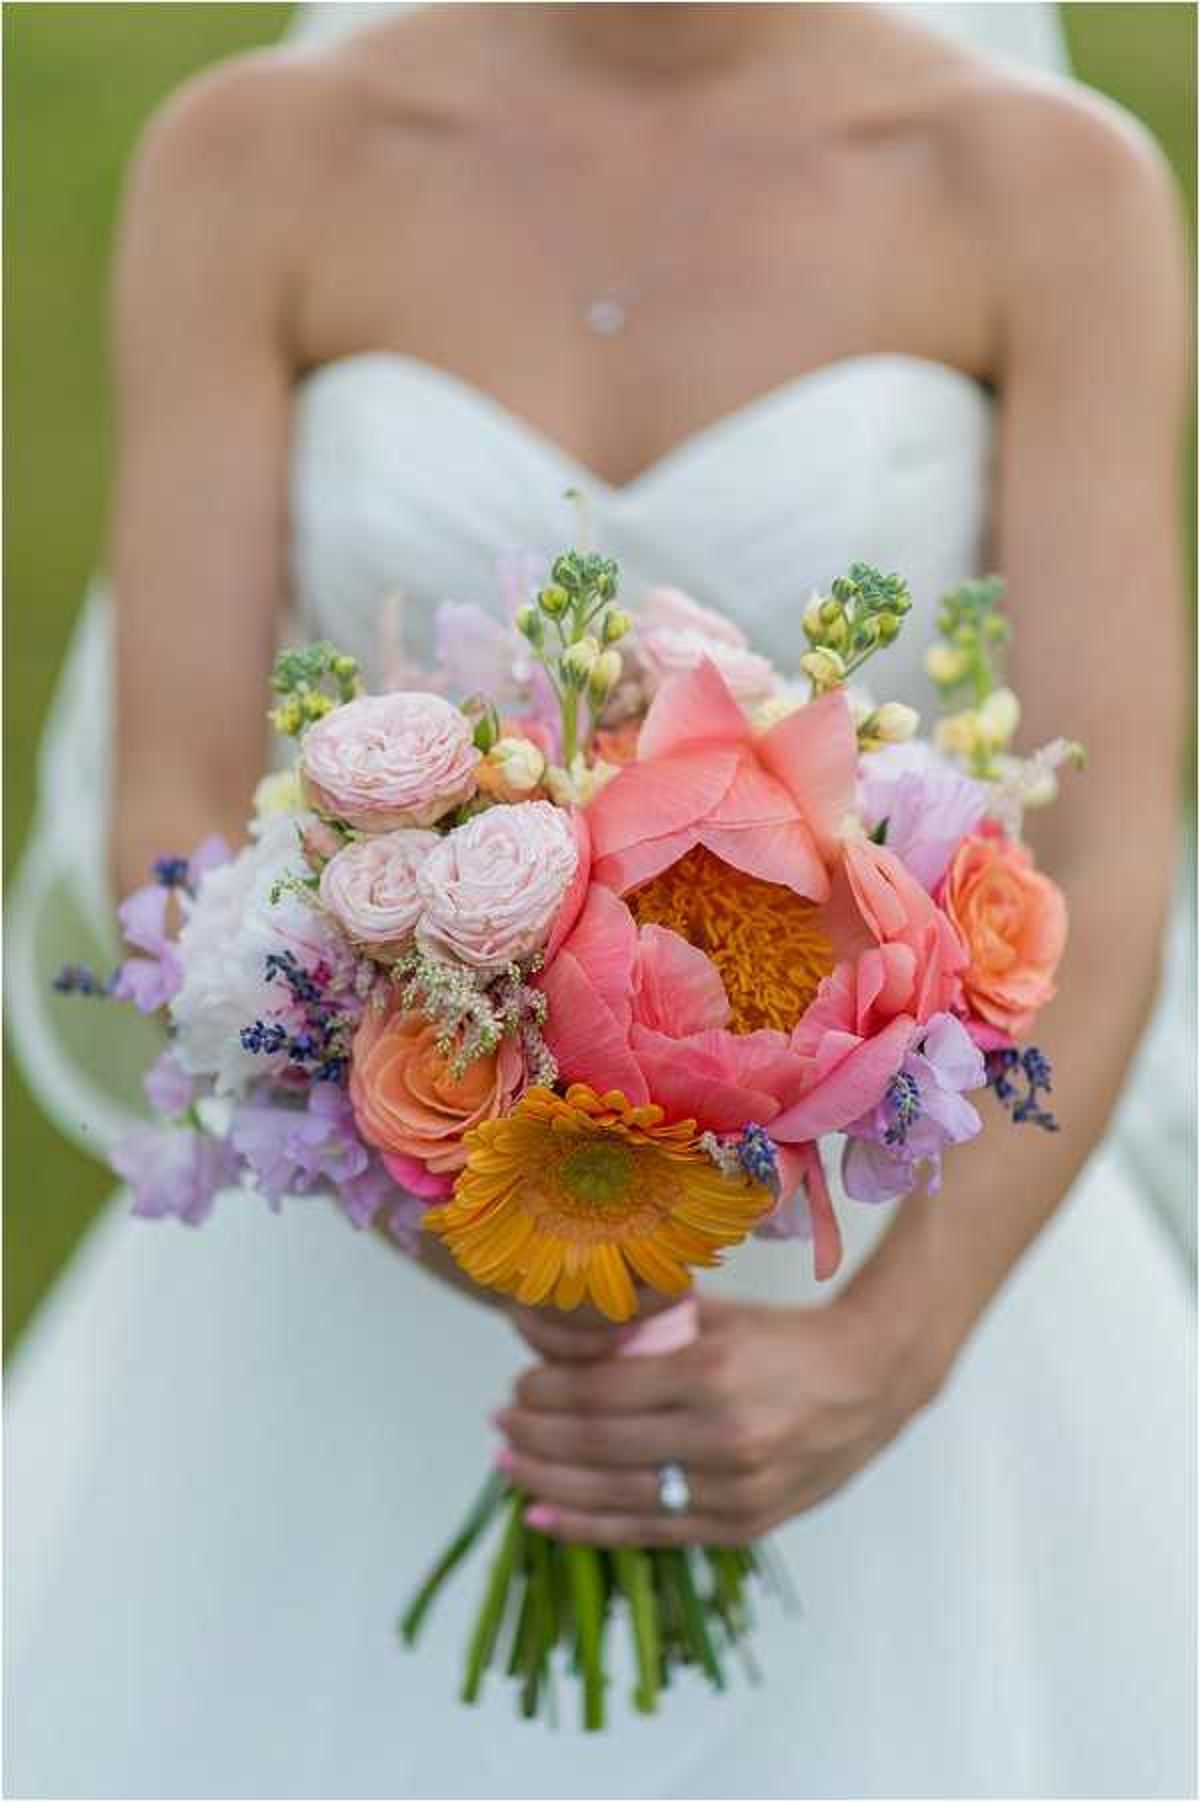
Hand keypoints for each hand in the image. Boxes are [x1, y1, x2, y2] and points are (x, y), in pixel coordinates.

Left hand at [495, 1293, 937, 1546]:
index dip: (547, 1396)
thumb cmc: (786, 1339)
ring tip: (509, 1472)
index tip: (515, 1389)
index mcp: (711, 1370)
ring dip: (551, 1487)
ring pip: (618, 1497)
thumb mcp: (716, 1316)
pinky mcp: (744, 1525)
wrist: (873, 1380)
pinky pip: (652, 1533)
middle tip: (499, 1427)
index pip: (602, 1392)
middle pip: (600, 1447)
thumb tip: (558, 1337)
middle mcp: (721, 1435)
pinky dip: (592, 1528)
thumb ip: (644, 1329)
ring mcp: (735, 1489)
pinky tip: (546, 1519)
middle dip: (537, 1440)